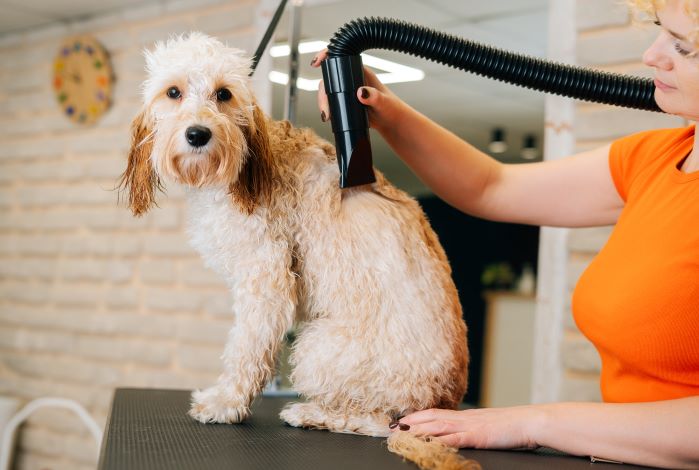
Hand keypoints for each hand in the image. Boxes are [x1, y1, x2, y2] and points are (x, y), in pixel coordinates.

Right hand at [311, 48, 405, 132]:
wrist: (391, 122)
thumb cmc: (392, 108)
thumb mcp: (383, 102)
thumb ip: (374, 96)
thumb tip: (361, 92)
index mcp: (361, 71)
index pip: (341, 58)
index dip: (327, 56)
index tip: (317, 62)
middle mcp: (352, 79)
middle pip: (330, 79)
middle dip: (322, 93)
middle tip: (325, 110)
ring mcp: (348, 90)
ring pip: (328, 92)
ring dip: (323, 102)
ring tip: (327, 117)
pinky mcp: (346, 101)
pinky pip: (332, 102)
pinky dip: (327, 109)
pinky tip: (329, 118)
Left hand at [392, 406, 544, 449]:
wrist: (530, 422)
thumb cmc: (512, 427)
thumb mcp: (487, 426)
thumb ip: (472, 428)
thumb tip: (459, 433)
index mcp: (466, 416)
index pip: (435, 413)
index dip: (416, 416)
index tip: (400, 420)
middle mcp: (464, 418)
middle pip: (431, 417)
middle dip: (410, 422)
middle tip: (392, 427)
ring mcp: (470, 426)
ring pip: (438, 425)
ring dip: (418, 429)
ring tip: (402, 432)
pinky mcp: (478, 435)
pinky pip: (455, 437)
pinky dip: (440, 439)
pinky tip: (429, 442)